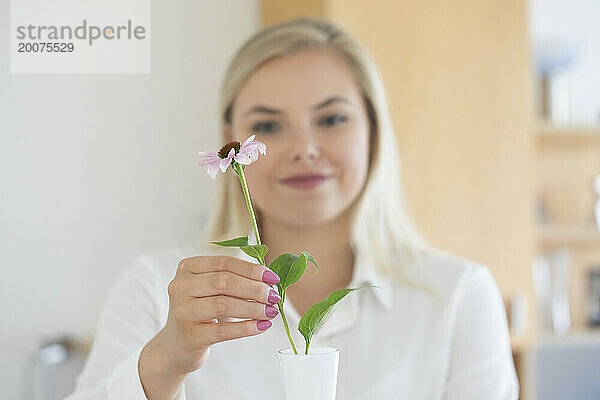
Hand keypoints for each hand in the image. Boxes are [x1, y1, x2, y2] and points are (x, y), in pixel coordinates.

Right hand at [147, 255, 280, 373]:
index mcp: (187, 268)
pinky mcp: (190, 336)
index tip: (272, 278)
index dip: (251, 269)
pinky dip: (246, 327)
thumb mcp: (212, 290)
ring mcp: (182, 312)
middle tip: (274, 296)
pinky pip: (223, 330)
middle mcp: (180, 287)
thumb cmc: (201, 311)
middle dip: (254, 288)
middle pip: (223, 282)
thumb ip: (235, 279)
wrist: (176, 345)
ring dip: (253, 308)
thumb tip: (270, 280)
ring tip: (271, 312)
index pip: (223, 263)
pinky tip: (262, 326)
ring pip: (223, 305)